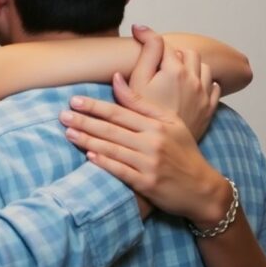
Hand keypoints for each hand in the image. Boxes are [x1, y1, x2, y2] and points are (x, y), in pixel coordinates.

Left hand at [60, 75, 230, 225]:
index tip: (75, 100)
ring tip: (68, 133)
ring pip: (113, 149)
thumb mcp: (170, 122)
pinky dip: (104, 163)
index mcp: (157, 125)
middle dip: (85, 121)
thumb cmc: (184, 151)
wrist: (202, 188)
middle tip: (62, 115)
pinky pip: (120, 171)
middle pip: (112, 129)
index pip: (120, 112)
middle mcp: (153, 143)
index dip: (95, 106)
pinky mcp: (147, 184)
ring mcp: (149, 164)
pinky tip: (88, 156)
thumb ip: (142, 102)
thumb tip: (116, 78)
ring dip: (88, 140)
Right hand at [128, 24, 220, 138]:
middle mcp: (194, 79)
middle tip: (159, 61)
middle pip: (188, 52)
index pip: (163, 43)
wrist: (163, 147)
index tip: (137, 32)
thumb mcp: (138, 82)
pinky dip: (204, 83)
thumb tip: (141, 30)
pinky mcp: (209, 109)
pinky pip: (214, 87)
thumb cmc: (146, 116)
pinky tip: (192, 87)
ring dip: (191, 66)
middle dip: (174, 53)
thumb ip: (144, 53)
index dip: (147, 35)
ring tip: (176, 73)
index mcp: (175, 70)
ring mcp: (204, 94)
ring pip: (204, 68)